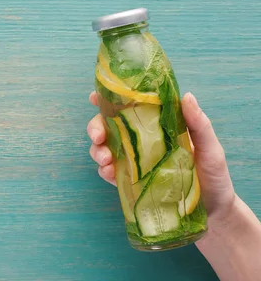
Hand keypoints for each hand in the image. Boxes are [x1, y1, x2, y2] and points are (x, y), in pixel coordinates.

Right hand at [86, 91, 235, 224]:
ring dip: (97, 150)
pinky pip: (110, 173)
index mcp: (157, 126)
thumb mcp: (210, 149)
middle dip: (95, 128)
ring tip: (104, 160)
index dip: (107, 100)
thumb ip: (199, 125)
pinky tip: (109, 172)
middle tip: (97, 137)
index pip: (130, 107)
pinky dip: (104, 171)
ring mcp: (134, 162)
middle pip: (108, 127)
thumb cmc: (214, 177)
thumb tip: (187, 96)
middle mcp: (141, 141)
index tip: (94, 98)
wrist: (213, 214)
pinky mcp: (131, 182)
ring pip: (104, 148)